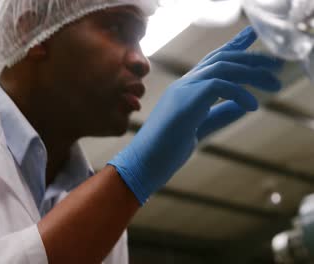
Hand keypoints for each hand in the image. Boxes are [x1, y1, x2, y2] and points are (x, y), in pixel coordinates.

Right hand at [108, 26, 283, 204]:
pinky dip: (239, 93)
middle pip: (220, 58)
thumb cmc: (166, 149)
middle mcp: (184, 84)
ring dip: (251, 73)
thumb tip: (243, 105)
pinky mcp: (186, 101)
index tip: (252, 41)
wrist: (144, 163)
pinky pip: (218, 85)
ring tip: (273, 85)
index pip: (212, 62)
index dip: (234, 49)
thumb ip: (220, 114)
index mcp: (186, 89)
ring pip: (222, 67)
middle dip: (251, 57)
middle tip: (276, 64)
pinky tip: (251, 106)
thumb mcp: (201, 128)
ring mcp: (183, 90)